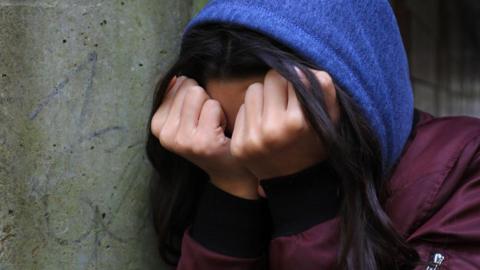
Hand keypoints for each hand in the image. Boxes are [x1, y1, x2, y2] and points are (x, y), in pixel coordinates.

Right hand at [150, 76, 258, 198]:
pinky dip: (221, 115)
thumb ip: (176, 96)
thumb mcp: (184, 118)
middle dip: (203, 101)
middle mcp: (166, 135)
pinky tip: (220, 133)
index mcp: (157, 126)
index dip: (193, 98)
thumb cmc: (208, 138)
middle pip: (188, 88)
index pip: (176, 85)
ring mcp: (183, 140)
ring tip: (213, 127)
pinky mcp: (202, 141)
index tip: (196, 118)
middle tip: (206, 124)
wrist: (228, 170)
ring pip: (199, 94)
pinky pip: (213, 106)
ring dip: (212, 107)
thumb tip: (177, 76)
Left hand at [230, 69, 339, 180]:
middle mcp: (273, 130)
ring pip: (253, 90)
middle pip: (270, 79)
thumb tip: (300, 69)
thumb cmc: (315, 144)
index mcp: (298, 122)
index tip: (300, 95)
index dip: (297, 82)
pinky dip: (252, 114)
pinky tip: (262, 128)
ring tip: (274, 114)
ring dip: (263, 97)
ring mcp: (253, 138)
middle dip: (279, 87)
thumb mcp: (330, 120)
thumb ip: (324, 90)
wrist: (295, 183)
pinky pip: (241, 109)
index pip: (292, 76)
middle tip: (286, 103)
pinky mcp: (239, 145)